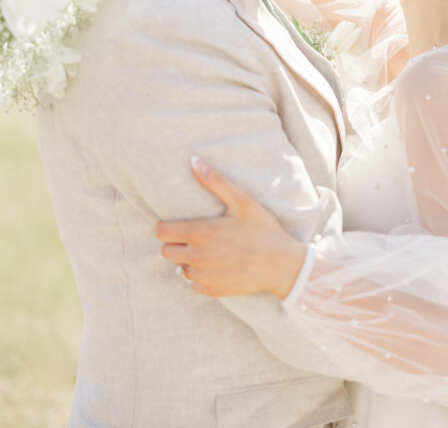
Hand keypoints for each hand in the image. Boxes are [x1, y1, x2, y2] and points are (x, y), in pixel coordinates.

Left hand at [155, 157, 306, 299]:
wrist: (281, 265)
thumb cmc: (262, 229)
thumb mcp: (242, 201)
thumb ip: (214, 181)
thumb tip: (193, 160)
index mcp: (200, 233)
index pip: (162, 232)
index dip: (166, 226)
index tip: (179, 223)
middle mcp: (197, 257)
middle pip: (166, 252)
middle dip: (175, 243)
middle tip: (194, 236)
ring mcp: (204, 276)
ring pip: (180, 268)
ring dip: (188, 260)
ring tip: (208, 250)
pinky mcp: (212, 290)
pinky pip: (193, 283)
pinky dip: (200, 275)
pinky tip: (216, 265)